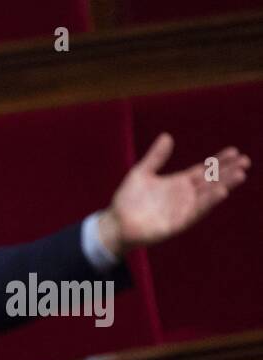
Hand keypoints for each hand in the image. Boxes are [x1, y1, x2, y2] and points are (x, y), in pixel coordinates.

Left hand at [99, 133, 249, 256]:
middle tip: (245, 161)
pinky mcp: (178, 223)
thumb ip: (156, 157)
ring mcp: (183, 209)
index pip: (204, 170)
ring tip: (240, 174)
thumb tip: (167, 136)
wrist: (115, 223)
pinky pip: (196, 211)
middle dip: (228, 171)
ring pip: (208, 195)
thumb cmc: (127, 200)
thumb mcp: (141, 173)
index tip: (234, 151)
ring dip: (224, 185)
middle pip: (211, 181)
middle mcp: (185, 195)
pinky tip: (221, 192)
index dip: (218, 161)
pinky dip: (208, 202)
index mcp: (179, 183)